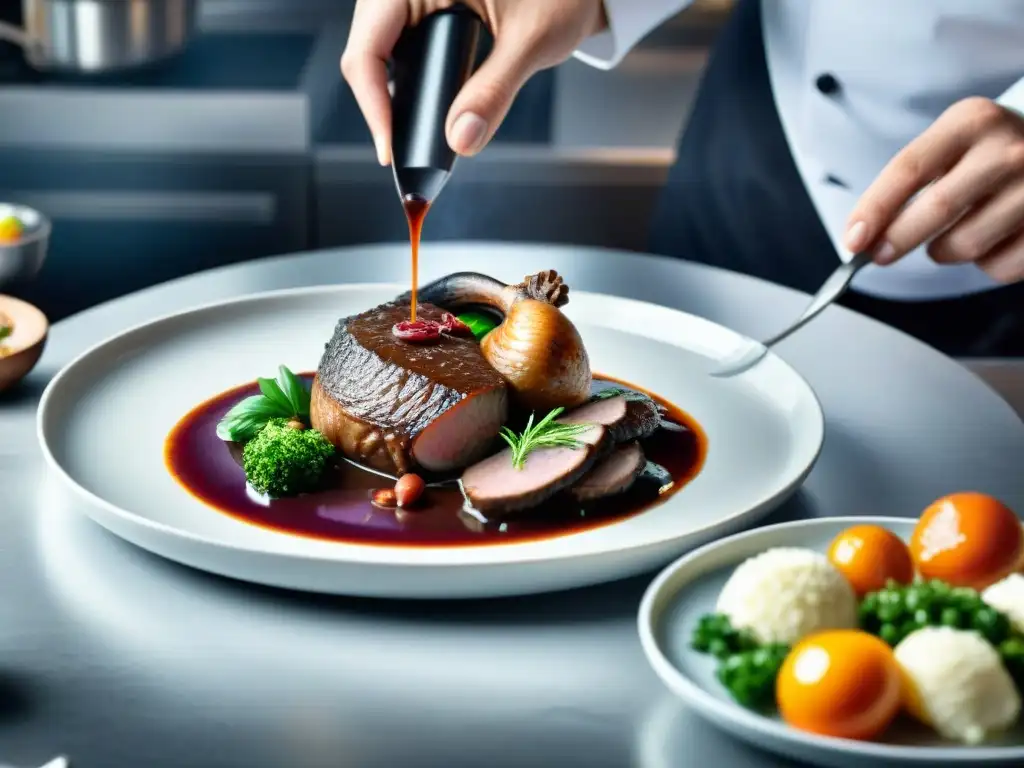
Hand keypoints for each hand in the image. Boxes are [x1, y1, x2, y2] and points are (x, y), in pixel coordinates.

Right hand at [341, 0, 606, 164]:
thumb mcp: (531, 41)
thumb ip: (494, 91)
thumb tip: (460, 140)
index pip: (368, 45)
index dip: (373, 103)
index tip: (391, 148)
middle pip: (367, 50)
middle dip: (380, 104)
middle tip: (401, 151)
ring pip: (379, 50)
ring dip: (393, 94)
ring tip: (412, 136)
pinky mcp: (425, 7)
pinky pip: (400, 45)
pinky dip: (410, 80)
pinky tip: (427, 109)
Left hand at [845, 97, 1023, 283]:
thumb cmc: (985, 154)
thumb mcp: (950, 144)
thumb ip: (908, 181)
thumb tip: (862, 236)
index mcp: (972, 122)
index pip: (909, 170)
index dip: (874, 210)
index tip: (853, 240)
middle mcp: (1008, 151)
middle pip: (937, 209)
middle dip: (897, 239)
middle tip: (880, 254)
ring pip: (965, 245)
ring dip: (943, 252)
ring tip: (950, 235)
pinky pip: (997, 266)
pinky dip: (984, 264)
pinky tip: (991, 240)